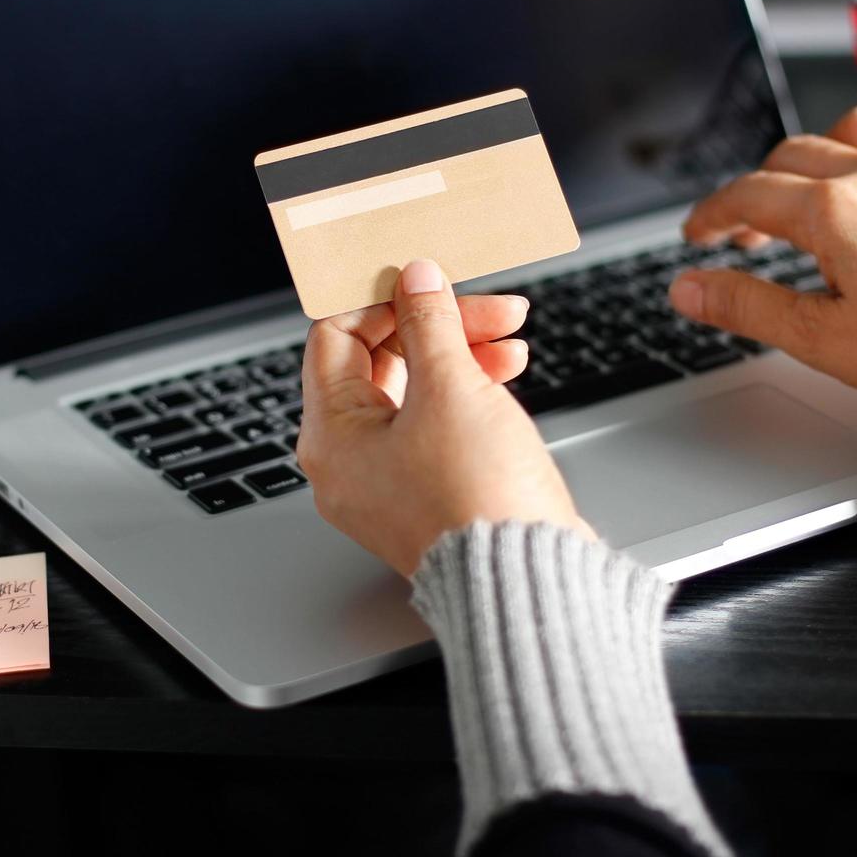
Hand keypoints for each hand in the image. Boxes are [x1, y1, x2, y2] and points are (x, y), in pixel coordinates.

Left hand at [298, 259, 589, 576]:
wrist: (527, 577)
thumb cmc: (478, 498)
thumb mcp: (451, 387)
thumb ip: (429, 323)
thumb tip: (415, 281)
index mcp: (330, 435)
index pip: (337, 337)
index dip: (383, 299)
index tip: (426, 278)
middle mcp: (348, 462)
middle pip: (380, 362)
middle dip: (438, 326)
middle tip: (490, 308)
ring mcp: (388, 483)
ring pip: (414, 392)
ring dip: (462, 355)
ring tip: (511, 341)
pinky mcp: (428, 496)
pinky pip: (436, 426)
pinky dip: (468, 395)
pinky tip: (506, 375)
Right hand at [671, 106, 856, 400]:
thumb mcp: (817, 336)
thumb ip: (746, 305)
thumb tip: (689, 288)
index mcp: (832, 211)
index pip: (748, 194)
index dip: (712, 214)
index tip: (697, 237)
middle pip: (794, 155)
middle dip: (755, 189)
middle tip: (743, 231)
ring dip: (824, 151)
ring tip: (810, 184)